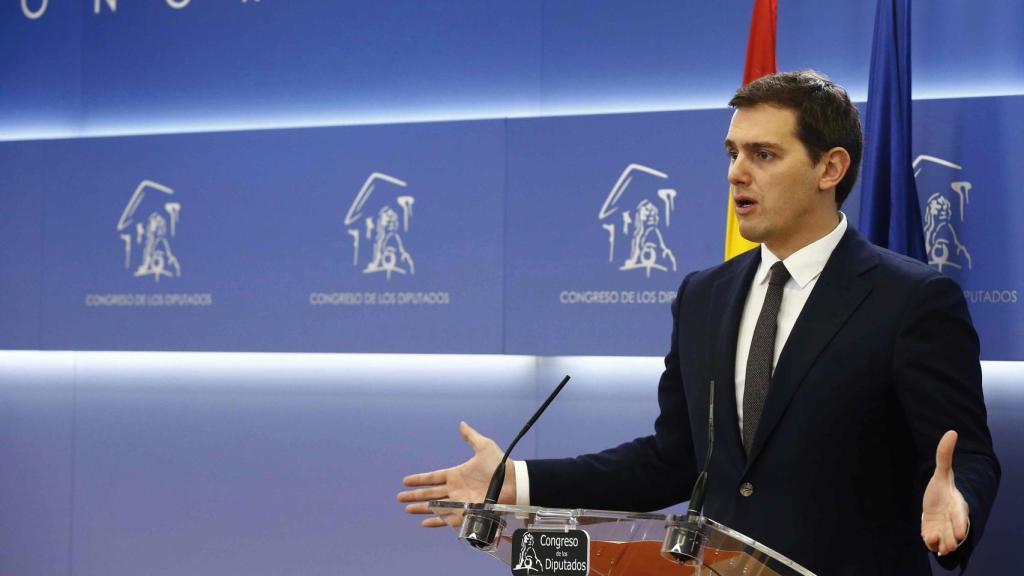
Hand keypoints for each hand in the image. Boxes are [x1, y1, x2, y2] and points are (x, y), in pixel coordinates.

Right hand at [397, 421, 514, 526]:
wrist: (513, 483)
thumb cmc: (500, 465)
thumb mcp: (484, 447)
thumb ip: (471, 437)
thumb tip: (461, 423)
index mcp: (456, 474)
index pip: (433, 477)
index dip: (419, 479)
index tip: (405, 481)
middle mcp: (455, 489)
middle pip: (429, 493)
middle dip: (414, 495)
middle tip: (399, 498)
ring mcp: (459, 501)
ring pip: (434, 506)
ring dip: (420, 508)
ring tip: (407, 510)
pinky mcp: (465, 512)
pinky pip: (447, 518)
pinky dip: (435, 521)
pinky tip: (425, 522)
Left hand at [921, 430, 969, 555]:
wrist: (933, 507)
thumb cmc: (941, 490)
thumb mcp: (941, 473)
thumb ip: (945, 455)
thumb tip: (951, 431)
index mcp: (958, 507)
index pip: (961, 518)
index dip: (961, 525)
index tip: (961, 533)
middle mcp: (953, 522)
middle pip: (955, 536)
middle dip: (952, 541)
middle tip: (949, 544)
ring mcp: (945, 531)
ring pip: (946, 543)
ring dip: (941, 544)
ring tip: (935, 539)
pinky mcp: (935, 537)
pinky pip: (933, 544)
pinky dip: (931, 543)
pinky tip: (929, 538)